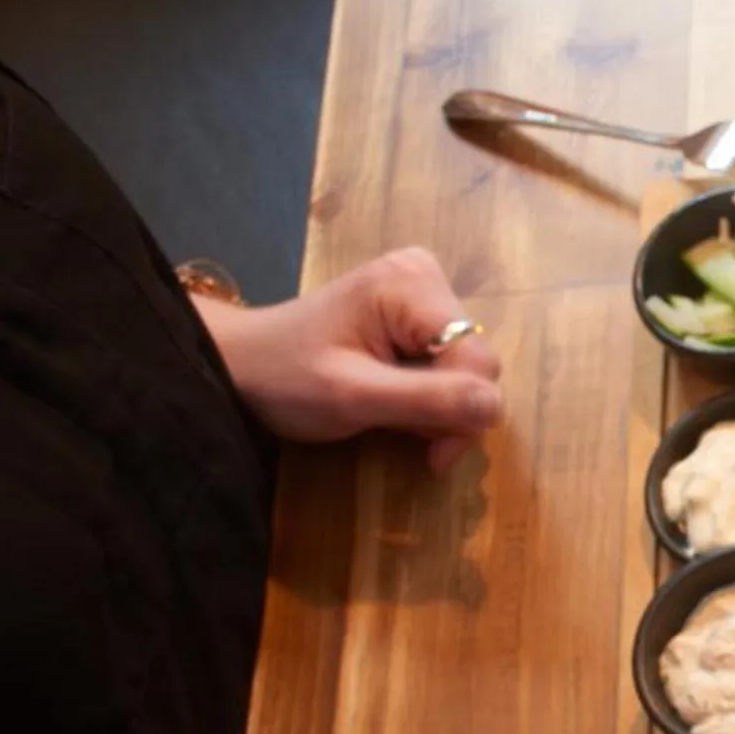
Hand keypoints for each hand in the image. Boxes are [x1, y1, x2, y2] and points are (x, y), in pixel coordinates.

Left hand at [194, 247, 503, 471]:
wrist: (239, 364)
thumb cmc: (285, 378)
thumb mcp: (354, 396)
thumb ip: (428, 400)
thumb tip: (495, 407)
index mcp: (412, 285)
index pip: (476, 358)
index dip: (464, 412)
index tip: (434, 457)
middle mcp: (425, 276)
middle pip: (474, 360)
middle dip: (450, 409)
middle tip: (409, 439)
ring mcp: (421, 290)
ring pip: (465, 366)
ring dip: (439, 406)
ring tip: (393, 418)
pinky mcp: (415, 310)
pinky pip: (447, 361)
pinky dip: (429, 393)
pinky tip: (396, 400)